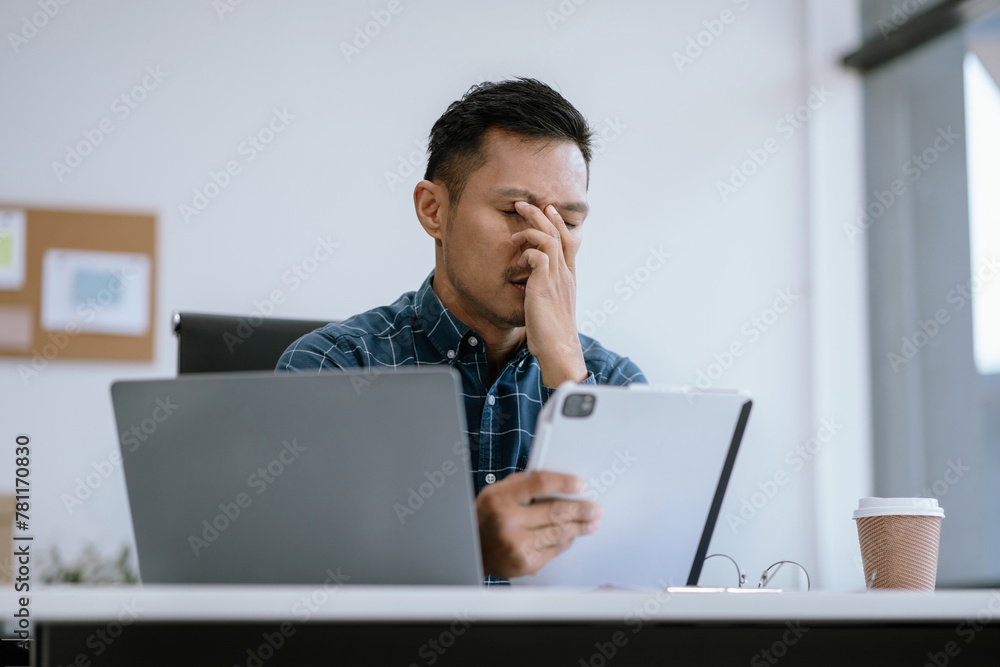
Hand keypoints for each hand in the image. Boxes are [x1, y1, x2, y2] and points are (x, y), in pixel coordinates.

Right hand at [476, 470, 600, 577]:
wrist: (472, 548)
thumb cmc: (488, 516)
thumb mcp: (498, 491)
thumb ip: (526, 484)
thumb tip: (561, 484)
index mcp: (501, 498)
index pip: (539, 484)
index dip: (563, 483)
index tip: (580, 485)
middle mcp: (508, 523)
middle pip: (555, 512)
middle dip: (580, 510)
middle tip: (595, 509)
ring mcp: (518, 546)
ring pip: (559, 533)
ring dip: (579, 527)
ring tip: (591, 522)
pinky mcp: (526, 563)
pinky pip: (555, 550)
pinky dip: (565, 541)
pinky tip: (572, 535)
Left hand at [511, 200, 586, 386]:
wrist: (559, 350)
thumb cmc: (551, 334)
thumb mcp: (550, 307)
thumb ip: (544, 291)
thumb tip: (531, 284)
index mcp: (569, 279)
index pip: (568, 242)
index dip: (558, 223)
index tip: (548, 209)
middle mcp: (566, 275)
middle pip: (558, 234)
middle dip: (542, 214)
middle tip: (525, 203)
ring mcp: (557, 279)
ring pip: (549, 239)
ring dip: (532, 226)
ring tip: (517, 222)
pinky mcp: (544, 286)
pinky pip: (538, 256)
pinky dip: (527, 251)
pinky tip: (519, 256)